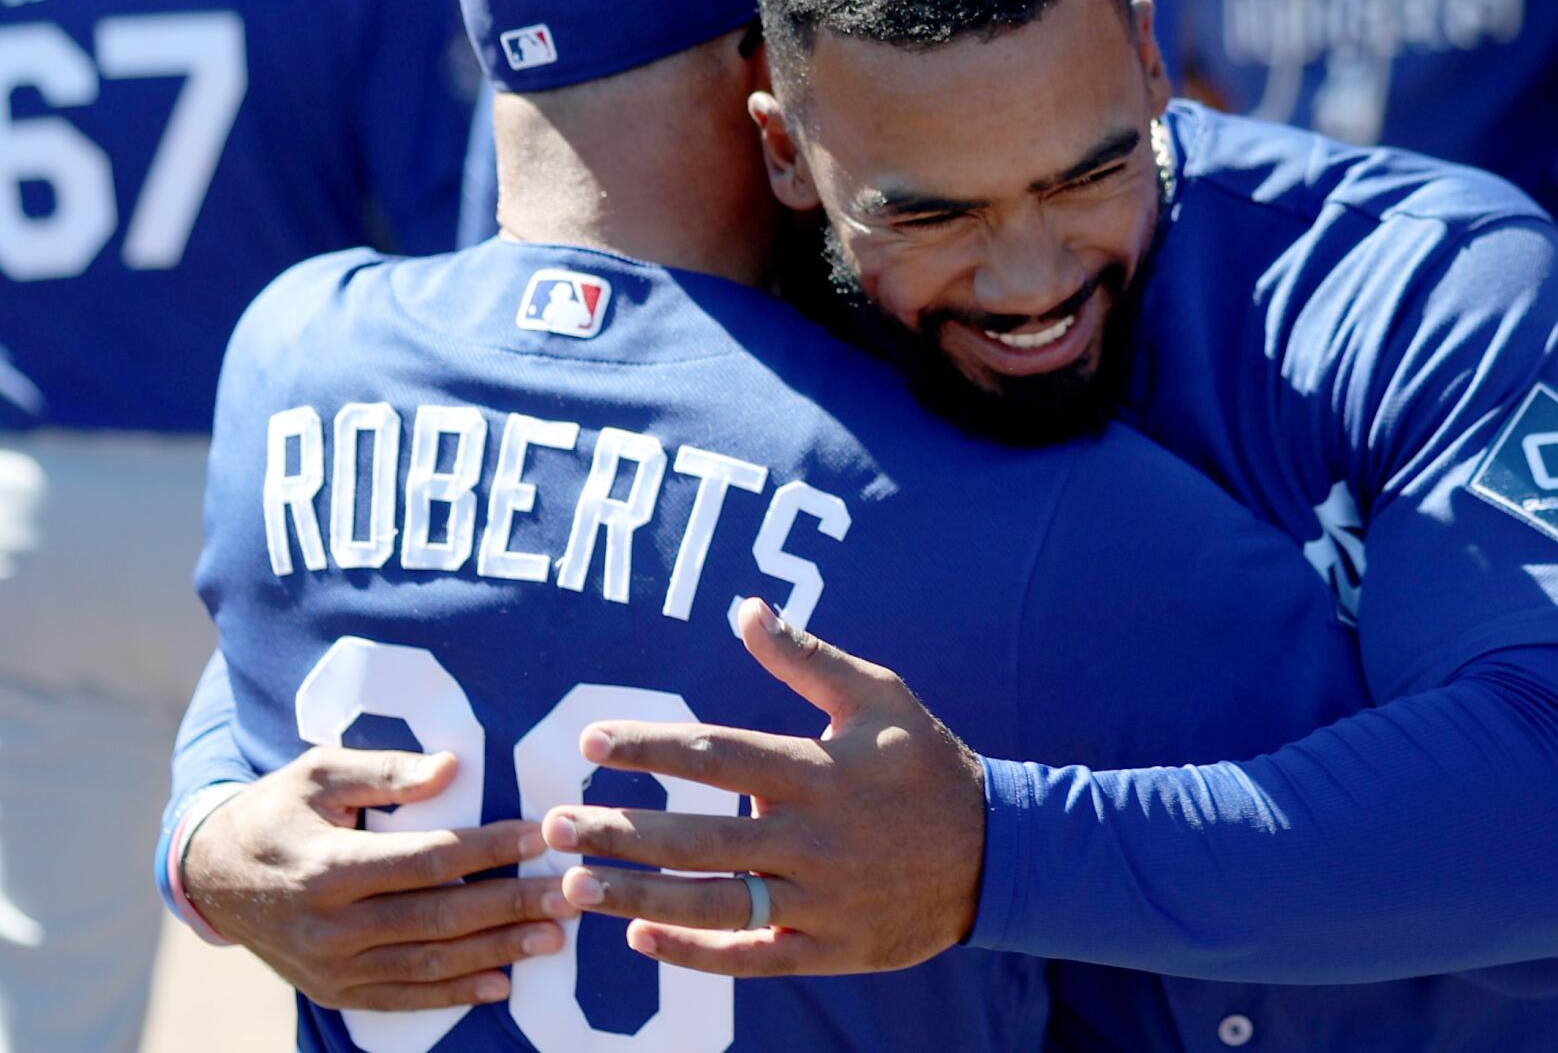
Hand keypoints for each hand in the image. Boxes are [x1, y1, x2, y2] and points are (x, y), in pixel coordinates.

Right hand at [183, 747, 575, 1009]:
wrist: (211, 876)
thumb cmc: (279, 810)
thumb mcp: (319, 774)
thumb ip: (385, 771)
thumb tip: (451, 768)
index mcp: (328, 866)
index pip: (428, 859)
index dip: (489, 848)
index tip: (542, 834)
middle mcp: (330, 926)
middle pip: (439, 917)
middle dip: (512, 905)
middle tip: (572, 894)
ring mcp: (331, 968)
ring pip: (428, 964)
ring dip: (497, 951)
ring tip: (554, 936)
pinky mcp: (333, 993)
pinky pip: (402, 999)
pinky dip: (454, 995)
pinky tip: (502, 985)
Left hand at [542, 597, 985, 976]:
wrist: (997, 853)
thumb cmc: (926, 764)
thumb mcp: (878, 696)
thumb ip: (806, 659)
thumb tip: (745, 607)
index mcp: (818, 769)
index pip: (717, 754)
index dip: (650, 748)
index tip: (591, 742)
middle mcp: (812, 837)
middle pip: (698, 837)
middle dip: (619, 832)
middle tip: (554, 827)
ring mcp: (819, 899)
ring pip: (714, 903)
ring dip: (638, 896)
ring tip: (574, 888)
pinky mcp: (828, 948)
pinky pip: (750, 957)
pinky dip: (693, 953)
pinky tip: (639, 938)